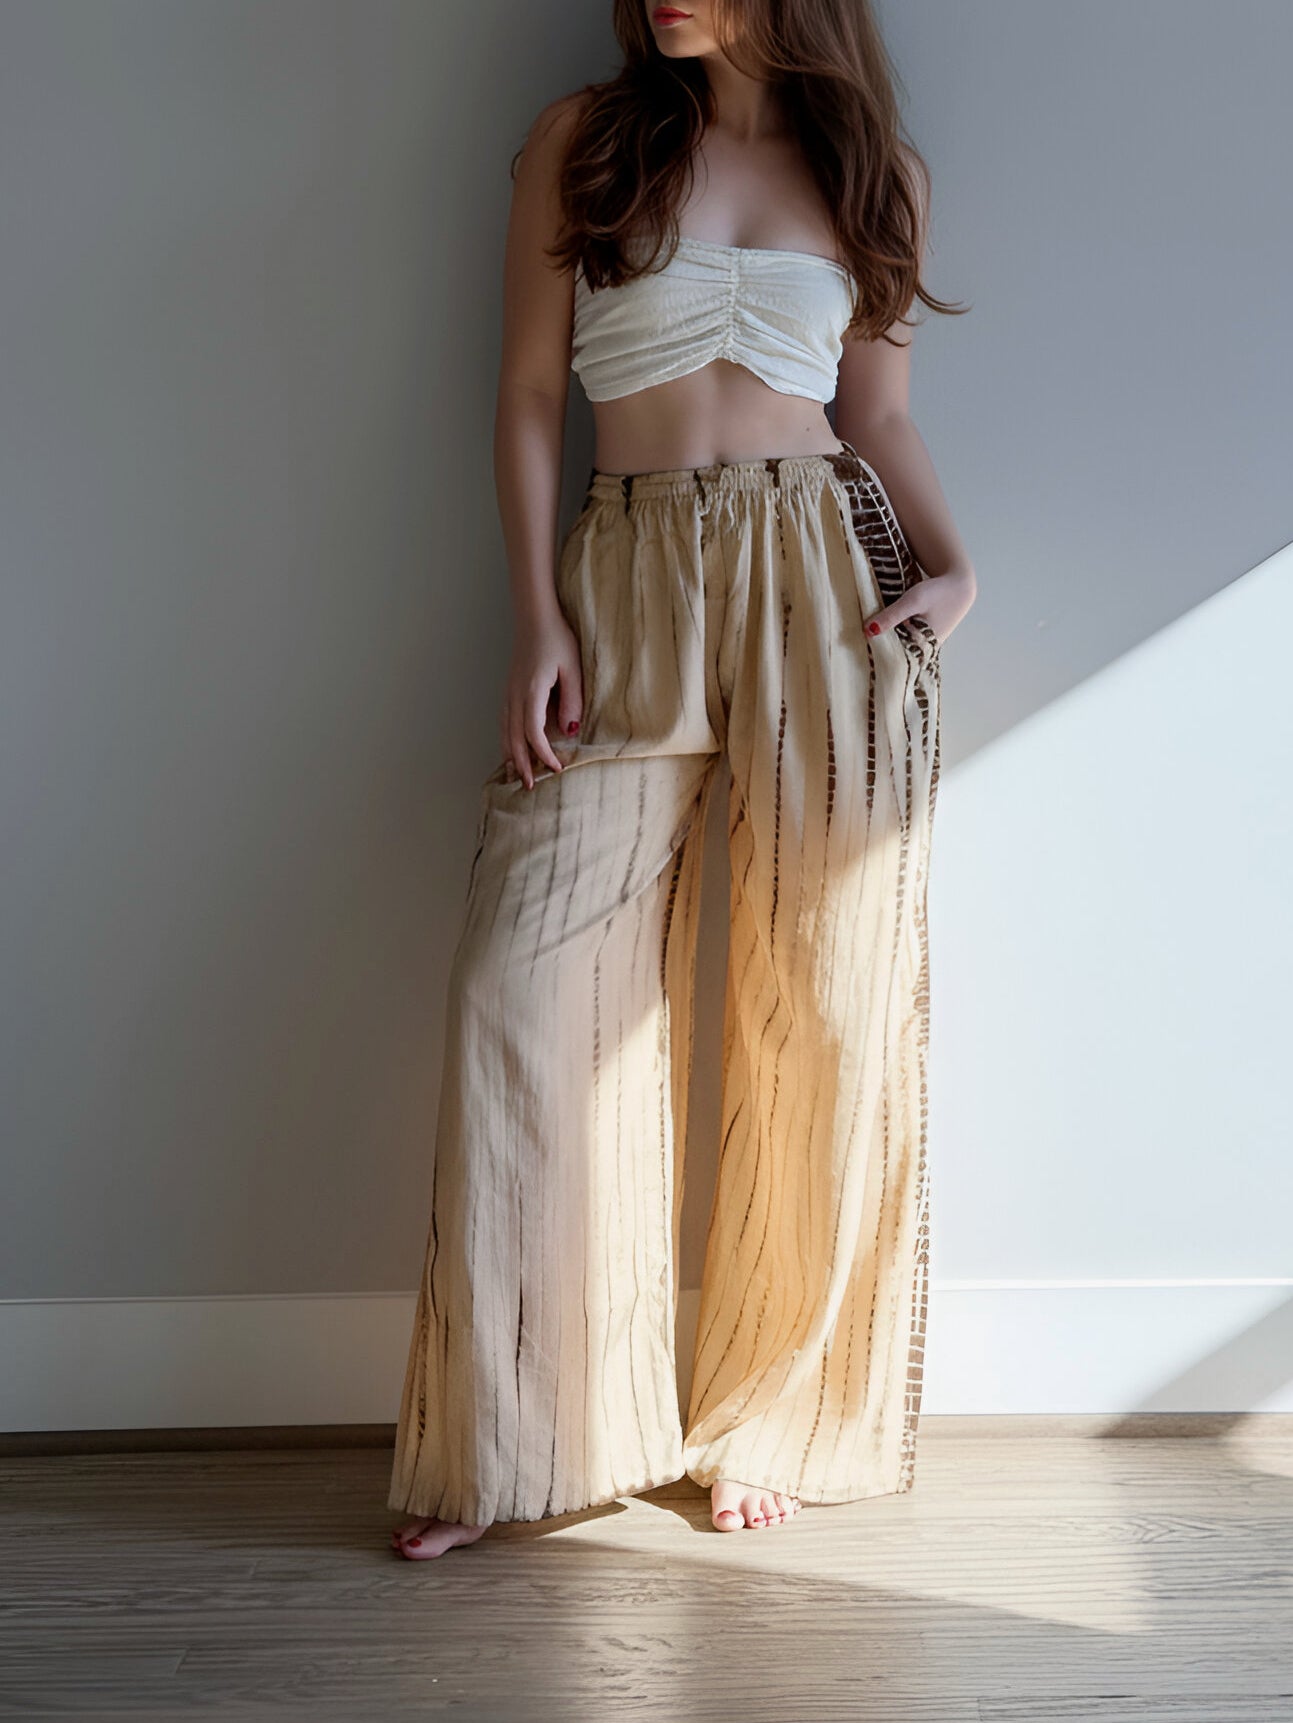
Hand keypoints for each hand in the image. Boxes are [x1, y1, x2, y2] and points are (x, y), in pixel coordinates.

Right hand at [500, 610, 583, 790]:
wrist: (534, 617)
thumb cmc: (557, 639)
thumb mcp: (573, 669)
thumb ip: (573, 701)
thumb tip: (570, 732)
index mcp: (531, 691)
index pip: (533, 733)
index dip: (544, 754)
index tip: (557, 769)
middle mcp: (514, 695)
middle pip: (514, 738)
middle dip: (521, 764)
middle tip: (529, 786)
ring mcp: (509, 693)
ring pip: (505, 732)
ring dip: (510, 755)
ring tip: (516, 776)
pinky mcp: (509, 690)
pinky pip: (504, 722)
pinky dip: (506, 740)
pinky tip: (509, 751)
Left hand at [865, 566, 975, 649]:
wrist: (959, 584)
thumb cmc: (938, 593)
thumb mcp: (912, 601)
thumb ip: (891, 616)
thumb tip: (867, 631)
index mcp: (922, 648)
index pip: (893, 661)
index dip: (876, 657)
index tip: (858, 653)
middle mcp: (924, 651)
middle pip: (895, 655)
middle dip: (878, 651)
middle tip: (855, 646)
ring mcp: (924, 645)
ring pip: (899, 647)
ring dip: (885, 642)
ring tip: (863, 639)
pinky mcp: (923, 637)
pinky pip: (904, 640)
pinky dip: (893, 635)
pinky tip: (879, 630)